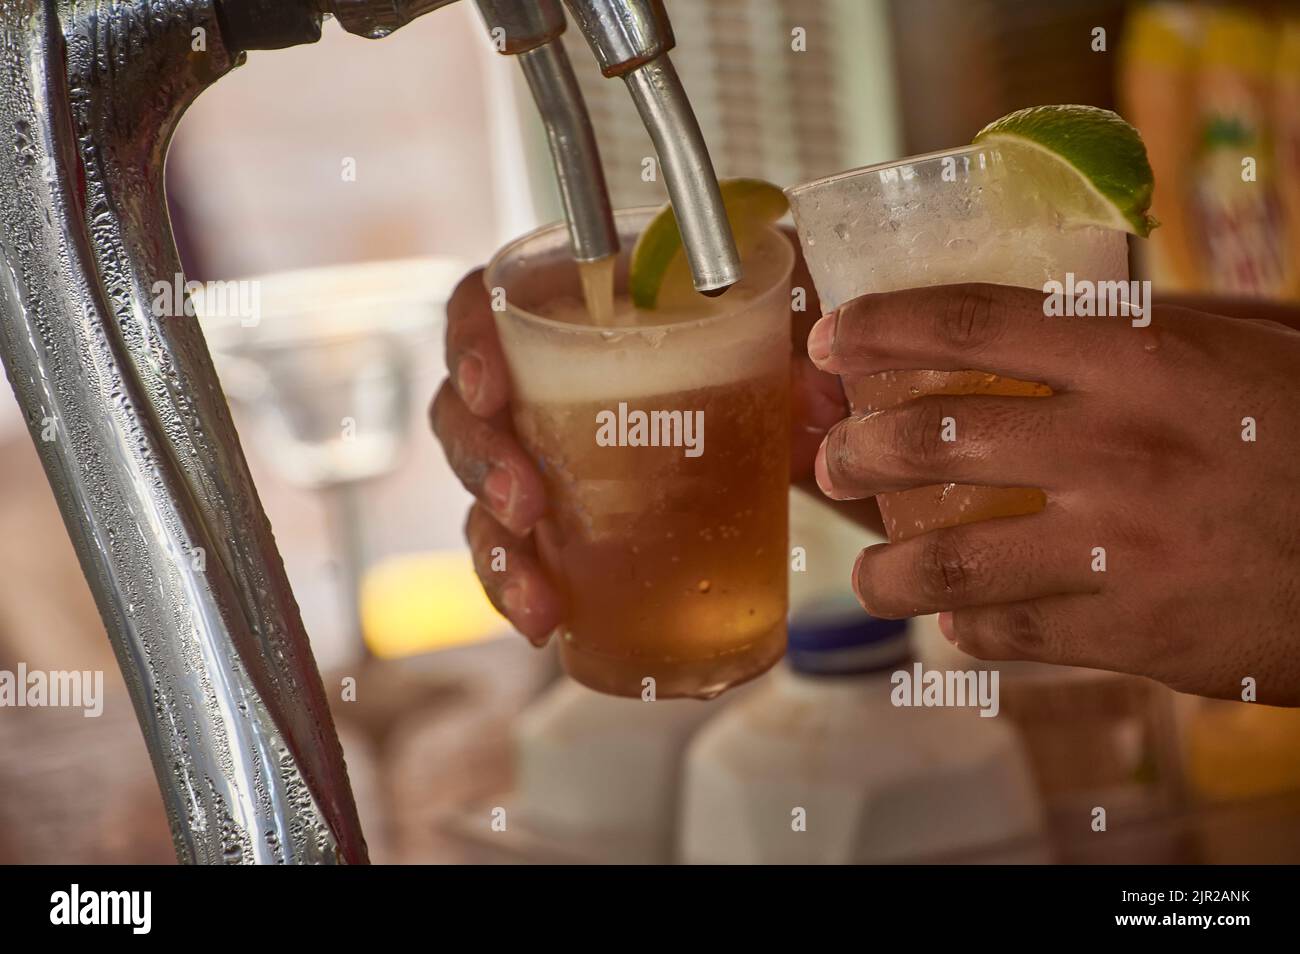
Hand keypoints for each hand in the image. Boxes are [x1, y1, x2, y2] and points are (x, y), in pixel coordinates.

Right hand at [431, 245, 851, 645]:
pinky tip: (545, 622)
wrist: (770, 408)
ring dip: (495, 548)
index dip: (468, 342)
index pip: (483, 306)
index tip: (490, 388)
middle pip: (466, 411)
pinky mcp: (560, 519)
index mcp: (572, 313)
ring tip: (538, 597)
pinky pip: (516, 551)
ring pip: (482, 494)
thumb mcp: (776, 326)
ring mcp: (542, 454)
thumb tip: (819, 399)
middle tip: (525, 505)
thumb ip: (799, 342)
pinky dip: (520, 587)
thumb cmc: (749, 342)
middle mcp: (538, 381)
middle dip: (482, 463)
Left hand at [808, 283, 1299, 703]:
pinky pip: (1012, 633)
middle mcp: (1116, 446)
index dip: (884, 327)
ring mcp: (1120, 546)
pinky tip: (958, 620)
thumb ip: (1148, 330)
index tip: (833, 337)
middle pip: (932, 440)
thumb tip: (1046, 313)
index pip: (973, 325)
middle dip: (857, 451)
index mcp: (1143, 356)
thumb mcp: (1249, 351)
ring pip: (948, 557)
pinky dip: (967, 627)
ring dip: (885, 565)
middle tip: (838, 461)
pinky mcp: (1137, 633)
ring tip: (867, 568)